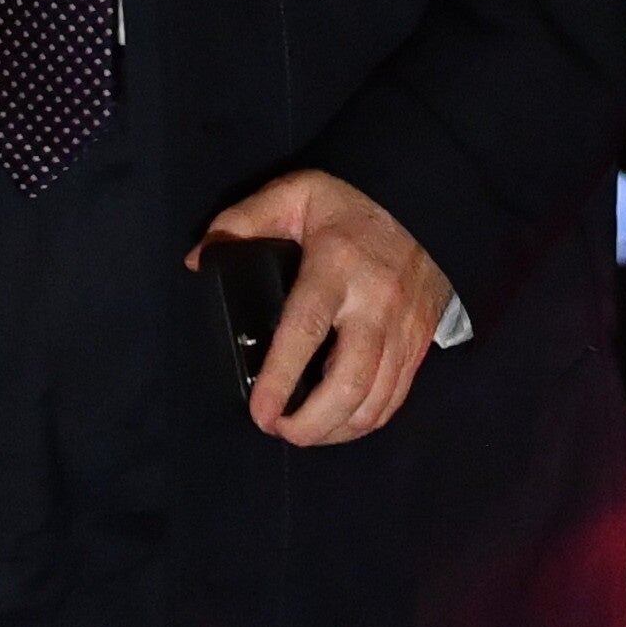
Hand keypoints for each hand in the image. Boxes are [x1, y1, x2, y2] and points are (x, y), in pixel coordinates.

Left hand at [192, 170, 453, 445]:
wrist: (426, 198)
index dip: (280, 377)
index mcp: (336, 266)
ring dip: (338, 430)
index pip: (306, 329)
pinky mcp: (421, 341)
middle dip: (312, 422)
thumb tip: (198, 259)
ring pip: (376, 398)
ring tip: (304, 433)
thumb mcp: (294, 193)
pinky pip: (397, 395)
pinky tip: (342, 424)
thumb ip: (243, 220)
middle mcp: (375, 302)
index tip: (260, 412)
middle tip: (279, 431)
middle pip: (349, 381)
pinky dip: (368, 421)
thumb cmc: (350, 201)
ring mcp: (404, 326)